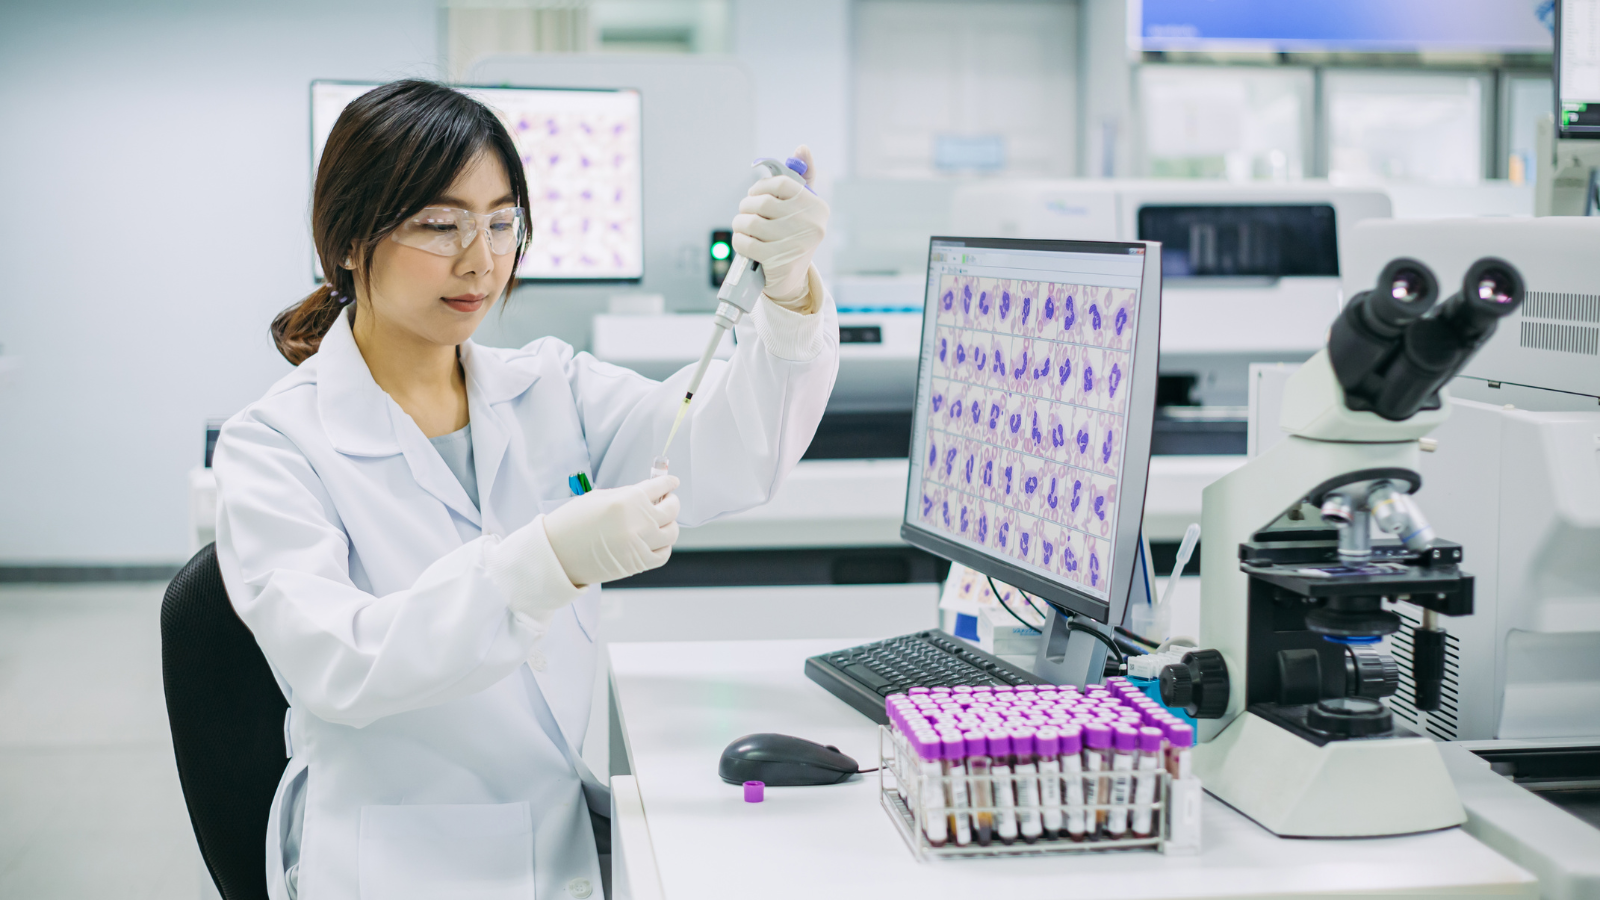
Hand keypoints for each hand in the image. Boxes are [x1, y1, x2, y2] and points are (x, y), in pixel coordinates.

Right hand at [543, 476, 679, 586]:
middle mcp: (638, 522)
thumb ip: (626, 494)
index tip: (672, 482)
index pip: (659, 486)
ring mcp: (640, 544)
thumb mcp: (598, 497)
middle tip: (667, 499)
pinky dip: (664, 545)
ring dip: (670, 523)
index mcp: (627, 501)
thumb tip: (647, 493)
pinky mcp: (638, 563)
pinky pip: (664, 553)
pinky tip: (657, 540)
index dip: (668, 482)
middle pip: (671, 508)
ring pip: (672, 531)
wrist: (557, 554)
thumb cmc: (572, 523)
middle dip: (672, 500)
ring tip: (663, 521)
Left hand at [731, 144, 828, 309]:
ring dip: (740, 224)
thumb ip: (801, 178)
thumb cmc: (793, 236)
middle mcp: (811, 224)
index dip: (762, 186)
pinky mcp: (778, 260)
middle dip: (746, 207)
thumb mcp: (801, 208)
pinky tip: (743, 243)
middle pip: (763, 203)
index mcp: (817, 207)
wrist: (791, 280)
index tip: (755, 194)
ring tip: (742, 228)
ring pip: (751, 222)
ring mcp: (795, 243)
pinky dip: (739, 242)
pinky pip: (746, 242)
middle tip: (745, 213)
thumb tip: (802, 148)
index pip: (783, 183)